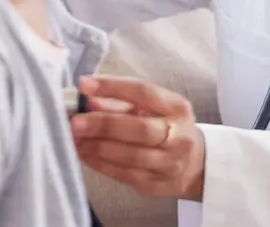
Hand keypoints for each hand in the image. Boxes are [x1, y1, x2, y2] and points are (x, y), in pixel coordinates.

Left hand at [71, 75, 205, 201]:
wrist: (195, 164)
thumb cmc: (167, 127)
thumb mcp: (153, 108)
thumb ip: (121, 102)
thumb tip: (88, 98)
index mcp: (177, 108)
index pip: (144, 92)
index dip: (113, 87)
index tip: (85, 85)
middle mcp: (178, 135)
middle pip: (140, 128)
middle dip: (104, 124)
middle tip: (76, 122)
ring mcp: (170, 163)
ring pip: (131, 156)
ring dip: (98, 147)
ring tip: (75, 140)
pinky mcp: (157, 184)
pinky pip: (125, 175)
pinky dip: (101, 164)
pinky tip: (84, 155)